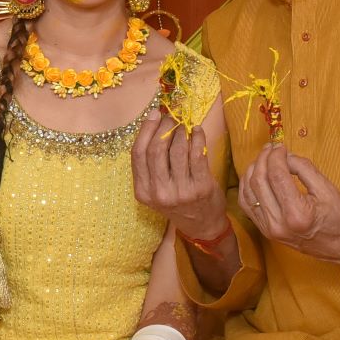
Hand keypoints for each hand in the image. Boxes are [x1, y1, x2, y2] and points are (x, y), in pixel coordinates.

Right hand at [131, 108, 227, 240]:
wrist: (201, 224)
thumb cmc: (177, 201)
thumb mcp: (156, 189)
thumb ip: (151, 164)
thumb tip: (154, 123)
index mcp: (143, 191)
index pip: (138, 154)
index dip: (145, 130)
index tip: (154, 114)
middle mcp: (159, 192)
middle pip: (156, 150)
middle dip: (164, 127)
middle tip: (171, 118)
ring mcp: (181, 191)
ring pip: (177, 150)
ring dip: (181, 132)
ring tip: (184, 126)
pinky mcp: (201, 187)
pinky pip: (196, 154)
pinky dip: (197, 138)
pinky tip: (197, 132)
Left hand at [239, 145, 339, 265]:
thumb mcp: (328, 189)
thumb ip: (304, 168)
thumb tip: (285, 155)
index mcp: (297, 214)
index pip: (277, 175)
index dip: (276, 156)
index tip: (281, 146)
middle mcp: (278, 224)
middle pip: (259, 181)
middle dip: (263, 159)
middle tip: (271, 148)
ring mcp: (269, 230)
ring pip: (248, 191)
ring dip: (253, 170)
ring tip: (264, 158)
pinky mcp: (265, 231)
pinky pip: (247, 205)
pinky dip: (247, 187)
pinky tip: (255, 175)